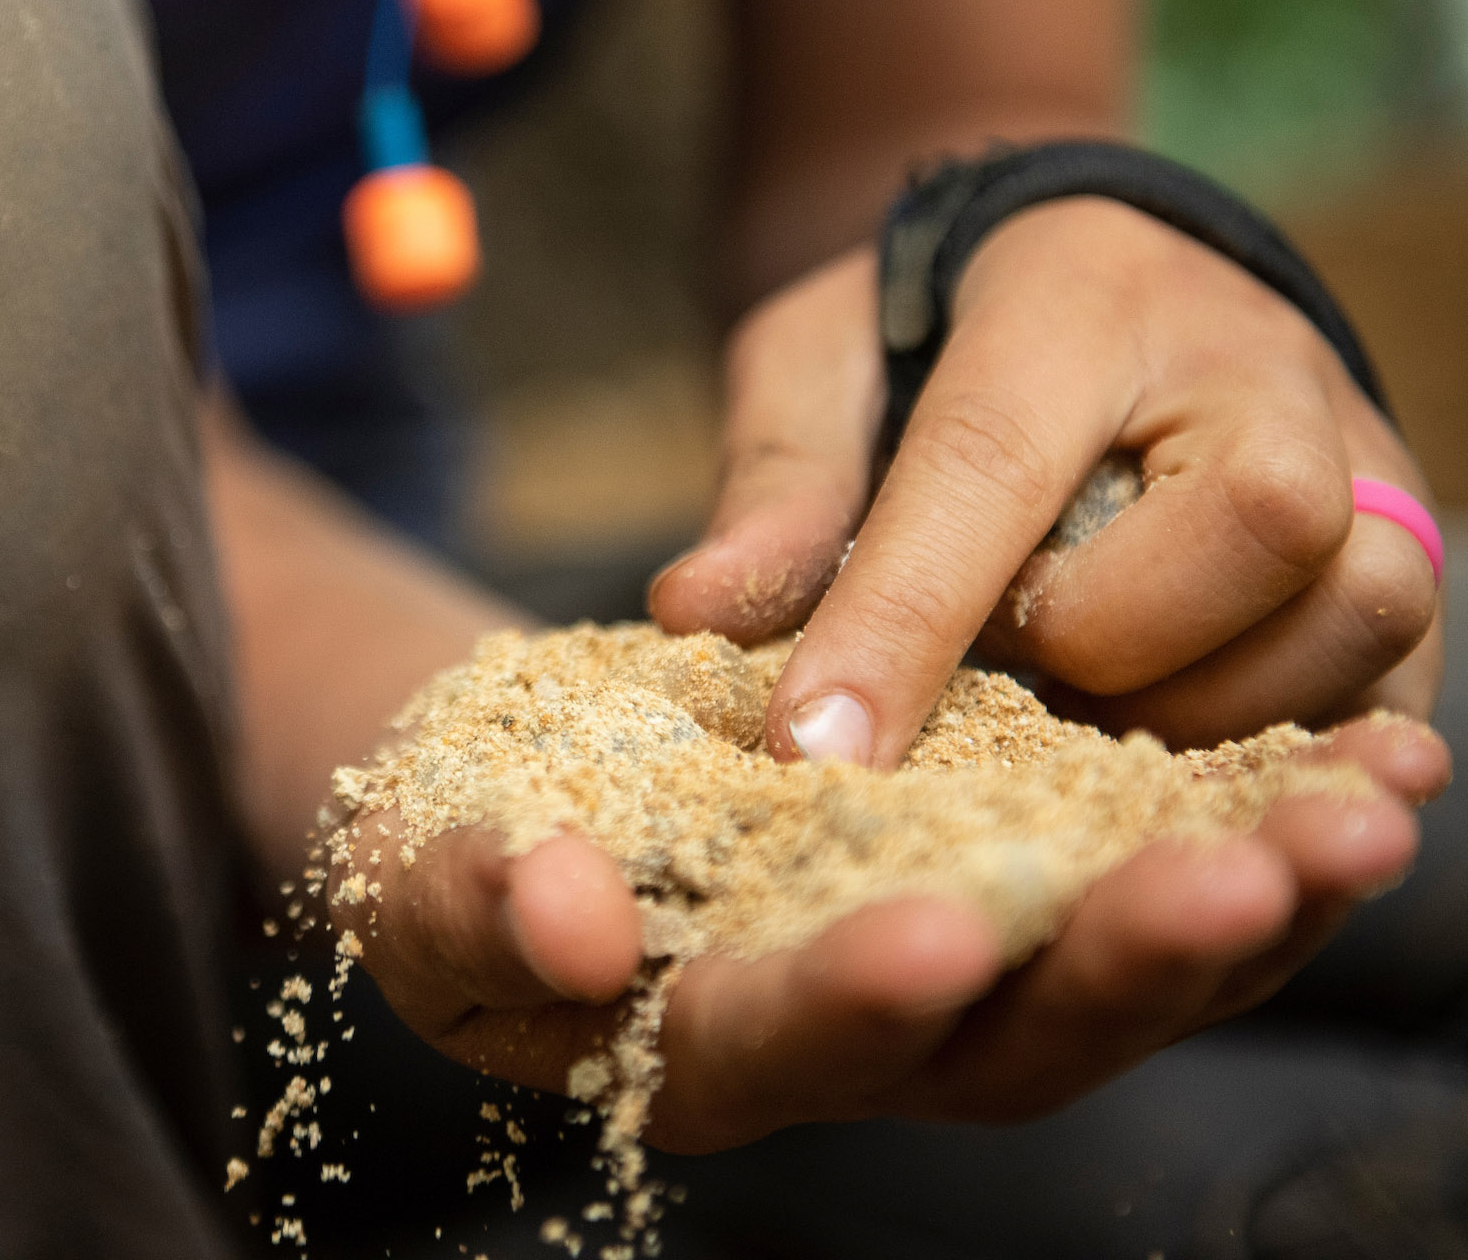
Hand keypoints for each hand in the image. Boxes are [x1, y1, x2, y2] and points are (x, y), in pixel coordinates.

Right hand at [336, 715, 1445, 1146]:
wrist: (548, 783)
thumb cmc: (468, 835)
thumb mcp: (432, 865)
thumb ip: (480, 897)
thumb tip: (566, 914)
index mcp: (709, 1044)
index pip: (789, 1045)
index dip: (854, 999)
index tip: (934, 926)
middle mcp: (863, 1034)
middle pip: (1012, 1038)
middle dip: (1126, 962)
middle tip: (1241, 875)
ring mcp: (962, 963)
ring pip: (1126, 964)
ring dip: (1253, 894)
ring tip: (1372, 807)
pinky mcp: (1023, 878)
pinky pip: (1161, 868)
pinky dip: (1262, 819)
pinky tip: (1369, 758)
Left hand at [650, 197, 1443, 762]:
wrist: (1094, 270)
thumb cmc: (933, 329)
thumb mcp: (820, 365)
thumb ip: (778, 485)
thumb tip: (690, 614)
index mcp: (1076, 299)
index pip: (994, 464)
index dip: (902, 622)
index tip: (810, 754)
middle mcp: (1253, 364)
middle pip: (1254, 528)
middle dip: (1108, 641)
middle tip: (1021, 648)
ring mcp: (1362, 450)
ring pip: (1358, 613)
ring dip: (1202, 705)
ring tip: (1094, 687)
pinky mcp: (1411, 546)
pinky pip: (1394, 682)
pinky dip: (1279, 744)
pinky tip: (1172, 735)